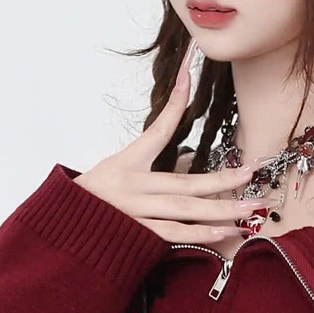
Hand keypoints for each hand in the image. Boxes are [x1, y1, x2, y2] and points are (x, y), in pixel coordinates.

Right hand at [72, 44, 280, 240]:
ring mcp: (135, 213)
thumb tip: (189, 160)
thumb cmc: (90, 198)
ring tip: (250, 208)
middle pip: (185, 183)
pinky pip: (172, 235)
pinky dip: (199, 235)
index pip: (156, 130)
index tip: (188, 76)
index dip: (173, 104)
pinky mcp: (136, 236)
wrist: (61, 228)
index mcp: (127, 164)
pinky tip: (224, 232)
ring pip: (184, 210)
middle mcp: (133, 187)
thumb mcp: (117, 171)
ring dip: (220, 210)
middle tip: (252, 173)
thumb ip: (152, 166)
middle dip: (223, 179)